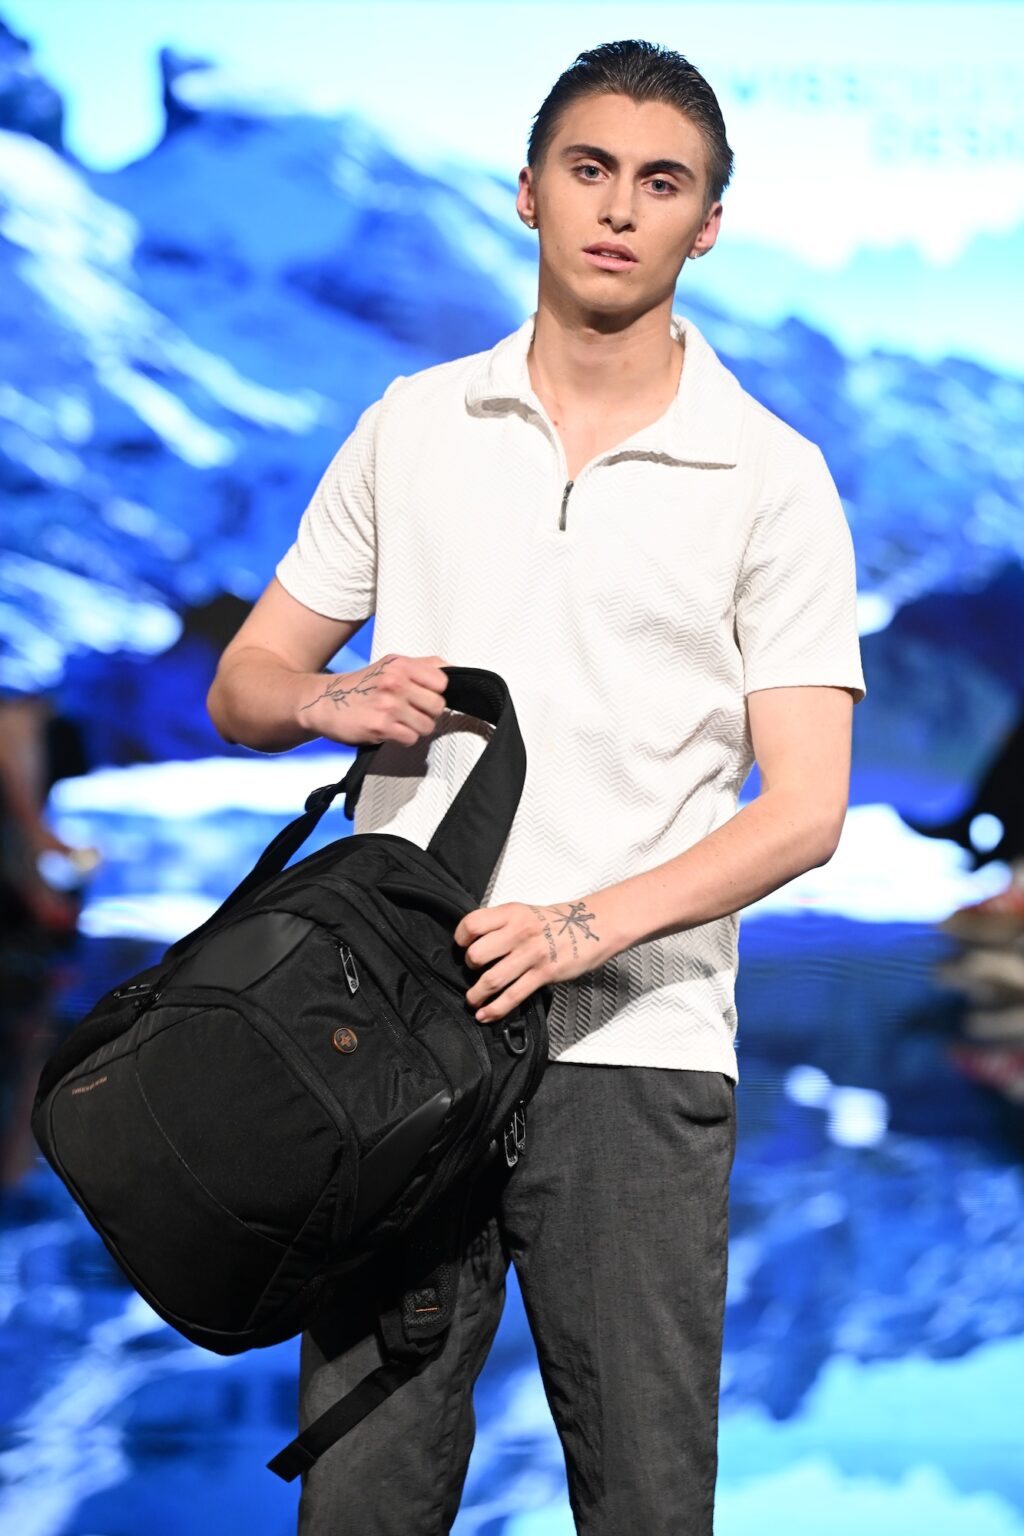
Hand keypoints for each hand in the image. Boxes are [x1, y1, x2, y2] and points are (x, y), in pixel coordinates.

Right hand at [298, 653, 449, 746]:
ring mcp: (388, 704)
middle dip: (427, 713)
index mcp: (400, 665)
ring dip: (415, 728)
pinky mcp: (381, 726)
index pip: (443, 680)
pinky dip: (403, 738)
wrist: (322, 702)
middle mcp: (395, 682)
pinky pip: (411, 738)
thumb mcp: (389, 665)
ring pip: (427, 725)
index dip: (436, 692)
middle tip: (410, 712)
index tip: (424, 696)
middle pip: (438, 705)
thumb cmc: (358, 687)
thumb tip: (452, 670)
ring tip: (398, 722)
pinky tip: (390, 730)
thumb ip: (421, 666)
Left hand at [453, 898, 611, 1022]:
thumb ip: (500, 925)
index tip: (462, 948)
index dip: (461, 939)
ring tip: (472, 999)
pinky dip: (494, 1009)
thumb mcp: (524, 913)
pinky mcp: (544, 974)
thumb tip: (473, 946)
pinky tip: (485, 1015)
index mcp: (511, 913)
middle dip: (469, 968)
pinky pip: (513, 996)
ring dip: (476, 994)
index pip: (472, 924)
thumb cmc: (555, 923)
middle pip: (477, 954)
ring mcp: (532, 954)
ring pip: (492, 980)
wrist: (593, 926)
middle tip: (473, 972)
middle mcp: (519, 932)